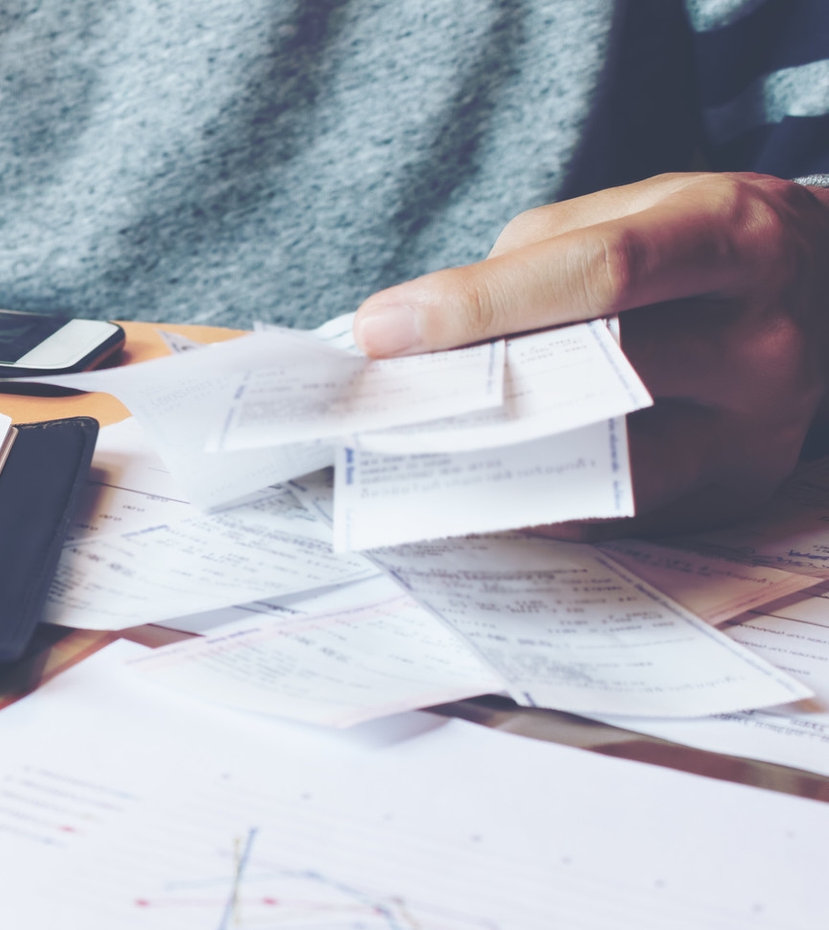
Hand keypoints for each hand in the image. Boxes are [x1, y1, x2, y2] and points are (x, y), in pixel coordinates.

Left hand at [352, 172, 828, 536]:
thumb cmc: (702, 244)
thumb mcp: (634, 210)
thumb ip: (532, 264)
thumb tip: (422, 338)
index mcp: (735, 238)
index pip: (599, 275)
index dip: (479, 304)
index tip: (381, 328)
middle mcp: (764, 338)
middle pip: (598, 373)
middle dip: (471, 391)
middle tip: (373, 402)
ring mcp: (760, 427)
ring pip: (604, 463)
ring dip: (492, 461)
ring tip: (403, 451)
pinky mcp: (737, 489)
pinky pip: (616, 509)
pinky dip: (535, 500)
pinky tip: (467, 486)